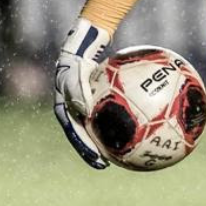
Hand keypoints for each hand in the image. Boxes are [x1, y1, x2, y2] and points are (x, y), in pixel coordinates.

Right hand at [53, 18, 111, 168]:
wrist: (85, 42)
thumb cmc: (80, 57)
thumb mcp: (75, 73)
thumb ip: (77, 91)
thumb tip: (85, 113)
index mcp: (65, 108)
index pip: (75, 134)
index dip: (86, 149)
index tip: (98, 161)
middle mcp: (74, 107)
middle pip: (85, 134)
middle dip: (95, 151)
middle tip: (109, 163)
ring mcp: (85, 102)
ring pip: (98, 124)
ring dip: (108, 138)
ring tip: (124, 150)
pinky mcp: (98, 96)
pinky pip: (112, 110)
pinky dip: (123, 118)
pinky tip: (141, 123)